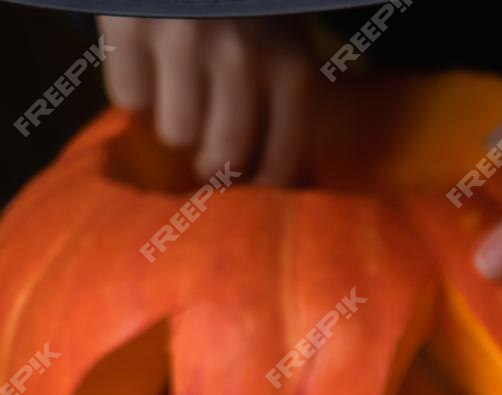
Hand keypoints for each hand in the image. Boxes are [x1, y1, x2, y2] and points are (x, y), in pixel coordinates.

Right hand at [97, 16, 313, 183]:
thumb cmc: (247, 1)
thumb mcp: (287, 39)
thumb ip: (283, 95)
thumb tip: (273, 174)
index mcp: (290, 68)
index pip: (282, 159)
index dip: (263, 184)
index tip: (251, 186)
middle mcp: (242, 59)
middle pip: (222, 157)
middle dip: (212, 167)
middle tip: (205, 160)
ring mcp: (185, 41)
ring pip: (174, 132)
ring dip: (173, 123)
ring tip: (180, 98)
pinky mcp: (131, 27)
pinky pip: (129, 97)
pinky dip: (134, 89)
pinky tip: (148, 67)